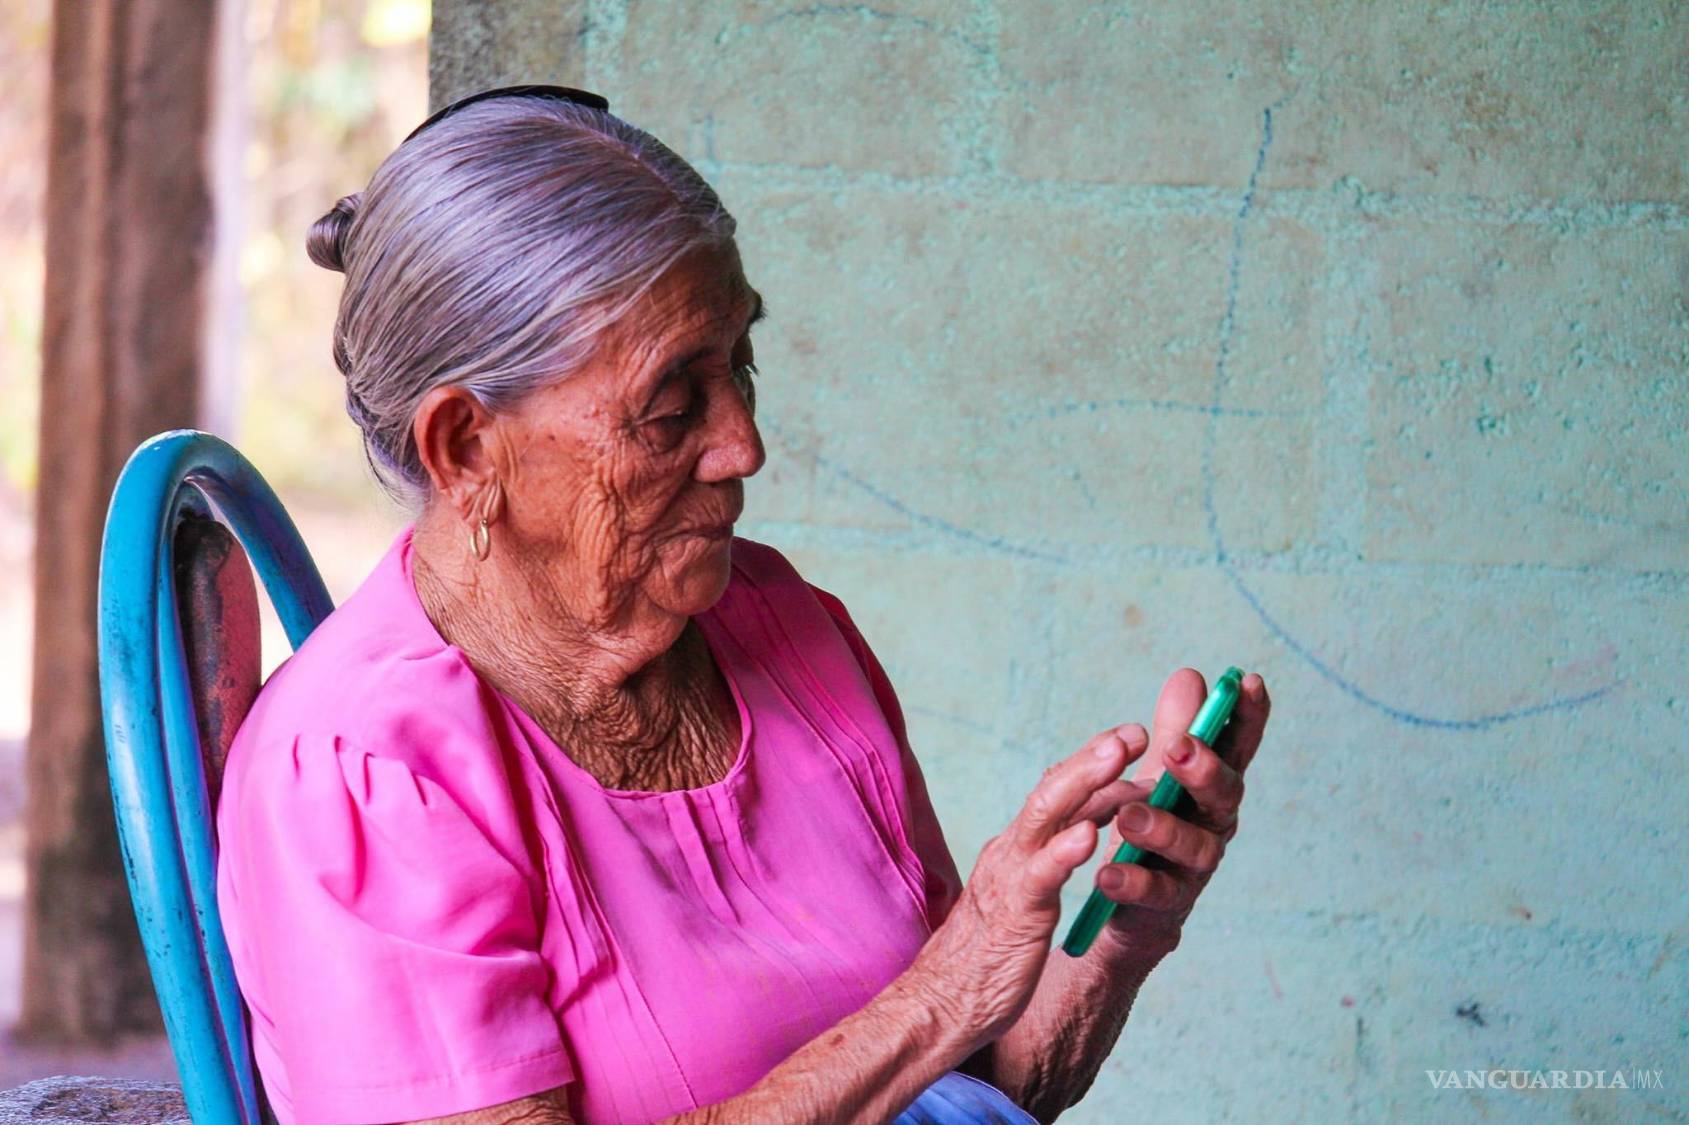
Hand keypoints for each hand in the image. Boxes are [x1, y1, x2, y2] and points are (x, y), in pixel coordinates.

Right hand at [913, 726, 1149, 1047]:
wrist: (942, 1003)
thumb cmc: (989, 952)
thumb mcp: (1026, 893)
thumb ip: (1049, 856)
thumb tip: (1085, 822)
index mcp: (1017, 846)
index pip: (1059, 792)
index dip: (1095, 762)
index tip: (1131, 737)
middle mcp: (1012, 850)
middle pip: (1054, 789)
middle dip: (1095, 757)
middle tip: (1135, 730)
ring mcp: (1011, 878)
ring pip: (1046, 816)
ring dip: (1084, 783)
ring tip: (1117, 756)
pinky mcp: (1014, 914)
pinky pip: (1041, 876)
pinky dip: (1064, 851)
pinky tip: (1089, 836)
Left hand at [1093, 668, 1270, 965]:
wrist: (1126, 905)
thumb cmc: (1151, 826)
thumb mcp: (1160, 775)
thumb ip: (1176, 729)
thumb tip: (1190, 676)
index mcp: (1211, 788)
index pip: (1237, 748)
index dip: (1248, 717)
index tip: (1248, 682)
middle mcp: (1212, 826)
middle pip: (1224, 796)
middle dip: (1205, 770)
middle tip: (1178, 747)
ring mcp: (1192, 869)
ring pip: (1192, 848)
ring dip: (1163, 828)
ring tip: (1130, 817)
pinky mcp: (1164, 907)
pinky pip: (1154, 894)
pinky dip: (1132, 882)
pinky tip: (1108, 872)